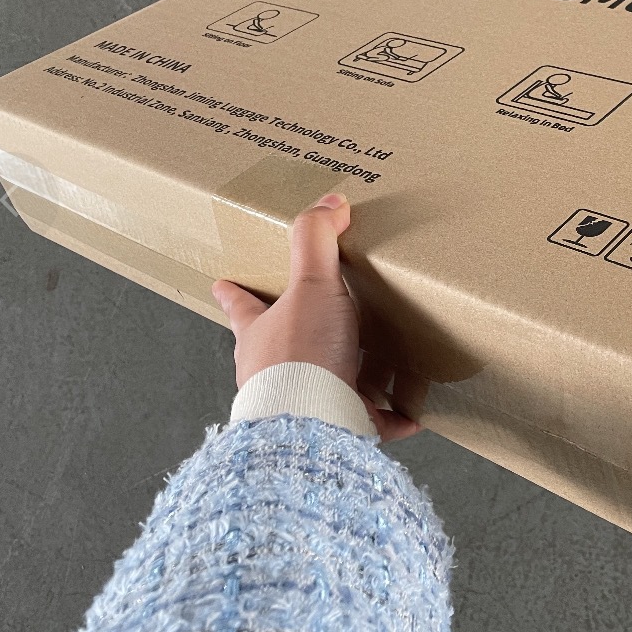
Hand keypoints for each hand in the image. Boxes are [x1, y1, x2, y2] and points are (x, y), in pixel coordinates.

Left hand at [211, 193, 420, 441]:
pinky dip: (389, 420)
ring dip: (346, 382)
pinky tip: (410, 417)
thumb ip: (316, 240)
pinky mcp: (337, 430)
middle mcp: (274, 375)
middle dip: (292, 342)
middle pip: (279, 352)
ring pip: (322, 389)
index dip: (234, 294)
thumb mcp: (310, 284)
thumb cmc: (301, 356)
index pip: (242, 306)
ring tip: (377, 372)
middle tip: (312, 330)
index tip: (221, 285)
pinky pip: (367, 423)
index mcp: (261, 335)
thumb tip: (329, 201)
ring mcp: (304, 406)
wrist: (311, 425)